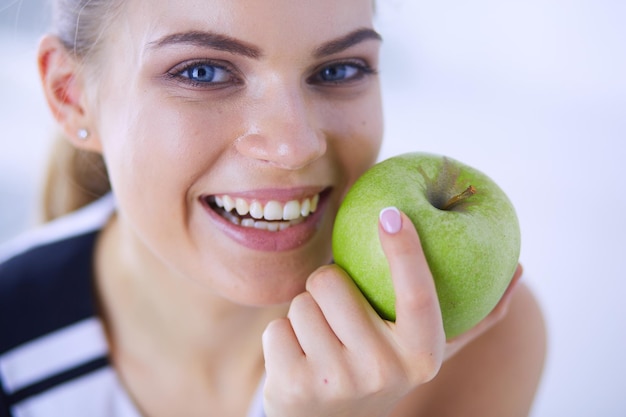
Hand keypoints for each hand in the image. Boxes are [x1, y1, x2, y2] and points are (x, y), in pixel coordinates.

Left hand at [261, 208, 518, 416]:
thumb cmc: (381, 372)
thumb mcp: (425, 350)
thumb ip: (472, 317)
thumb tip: (520, 271)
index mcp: (421, 356)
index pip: (417, 293)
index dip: (406, 250)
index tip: (392, 213)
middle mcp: (383, 372)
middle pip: (332, 281)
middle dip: (329, 288)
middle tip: (340, 317)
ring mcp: (336, 383)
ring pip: (301, 302)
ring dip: (306, 315)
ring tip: (323, 344)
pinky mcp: (293, 389)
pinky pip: (276, 327)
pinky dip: (283, 339)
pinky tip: (300, 363)